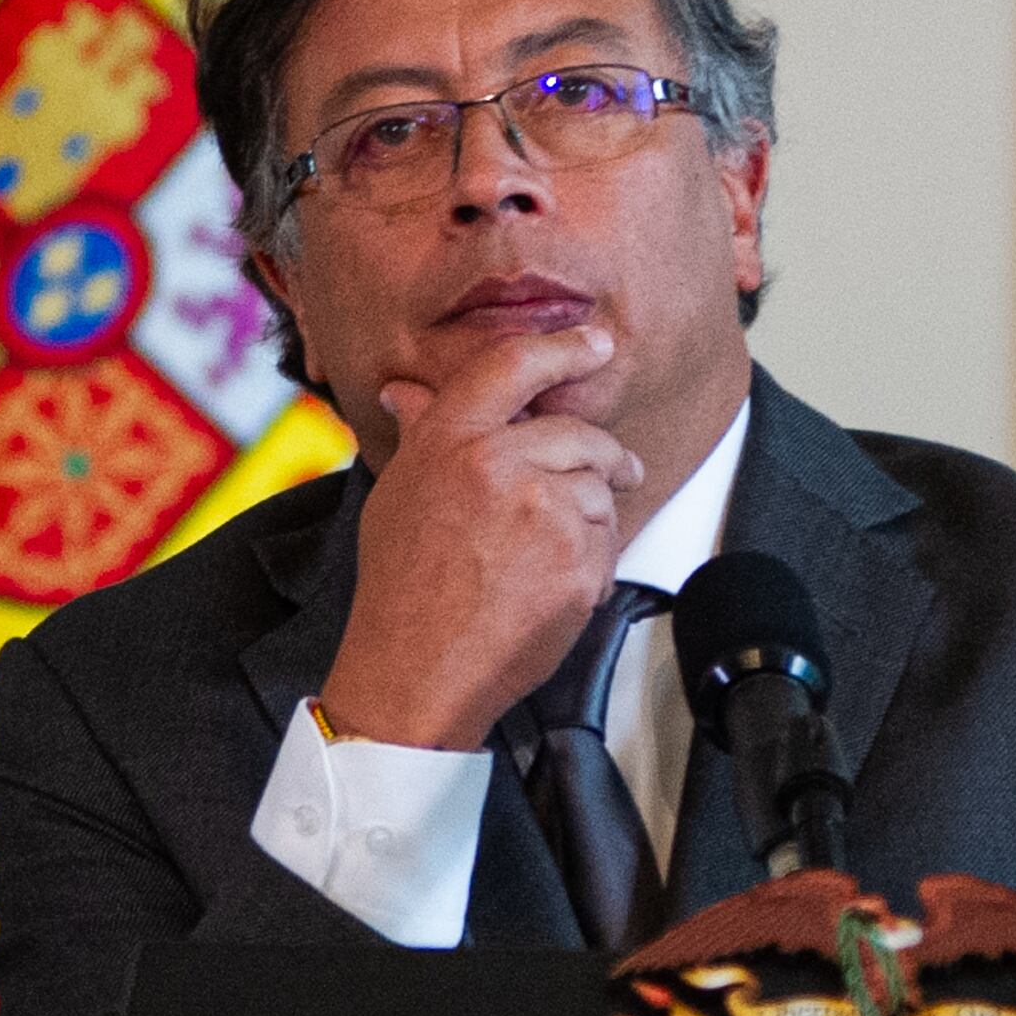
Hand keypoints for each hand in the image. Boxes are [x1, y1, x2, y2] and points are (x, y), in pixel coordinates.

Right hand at [317, 323, 646, 747]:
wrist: (414, 672)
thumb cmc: (399, 590)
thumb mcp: (396, 496)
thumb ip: (421, 437)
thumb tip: (408, 392)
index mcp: (448, 440)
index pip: (512, 367)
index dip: (562, 348)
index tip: (595, 344)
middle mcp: (495, 464)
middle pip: (578, 433)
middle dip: (604, 456)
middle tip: (619, 470)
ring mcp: (540, 513)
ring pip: (598, 492)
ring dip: (589, 520)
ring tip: (548, 558)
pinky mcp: (574, 562)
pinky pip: (607, 544)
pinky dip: (592, 566)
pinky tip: (550, 589)